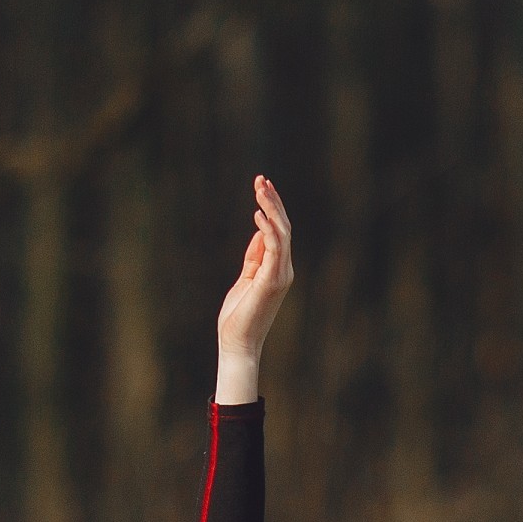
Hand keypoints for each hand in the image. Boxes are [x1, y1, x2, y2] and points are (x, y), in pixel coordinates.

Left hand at [213, 175, 295, 369]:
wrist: (238, 342)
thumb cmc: (239, 315)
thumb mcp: (246, 278)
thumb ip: (254, 256)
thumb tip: (260, 231)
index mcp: (278, 269)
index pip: (279, 231)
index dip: (272, 207)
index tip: (262, 186)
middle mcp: (284, 269)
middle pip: (283, 227)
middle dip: (273, 201)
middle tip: (260, 179)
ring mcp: (281, 275)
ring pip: (282, 233)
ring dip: (272, 208)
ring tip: (260, 187)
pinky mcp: (272, 281)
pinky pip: (275, 248)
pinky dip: (268, 229)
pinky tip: (258, 214)